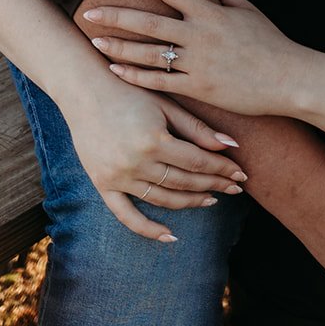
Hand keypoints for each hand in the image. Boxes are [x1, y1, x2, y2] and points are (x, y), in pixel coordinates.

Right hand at [64, 74, 247, 241]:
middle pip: (184, 182)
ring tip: (211, 200)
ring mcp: (118, 177)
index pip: (198, 163)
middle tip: (235, 189)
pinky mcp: (103, 184)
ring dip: (190, 203)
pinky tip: (171, 236)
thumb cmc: (130, 89)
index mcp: (155, 140)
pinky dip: (148, 229)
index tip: (241, 175)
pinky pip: (127, 216)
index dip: (222, 170)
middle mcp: (136, 163)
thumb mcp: (166, 104)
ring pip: (163, 199)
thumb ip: (196, 127)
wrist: (84, 89)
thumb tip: (231, 146)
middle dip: (213, 186)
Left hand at [84, 0, 305, 114]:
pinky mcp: (199, 88)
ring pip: (149, 54)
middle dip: (116, 15)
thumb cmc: (269, 42)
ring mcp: (197, 62)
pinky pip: (160, 82)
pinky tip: (116, 73)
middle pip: (148, 21)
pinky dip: (136, 77)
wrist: (289, 78)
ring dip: (119, 48)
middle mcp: (199, 34)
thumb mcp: (247, 9)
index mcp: (209, 11)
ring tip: (95, 42)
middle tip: (88, 10)